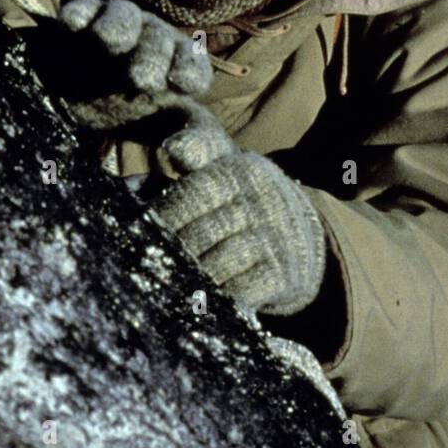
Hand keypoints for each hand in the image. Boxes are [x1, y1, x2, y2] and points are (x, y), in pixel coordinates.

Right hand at [52, 0, 212, 129]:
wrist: (75, 91)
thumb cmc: (128, 112)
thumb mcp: (161, 130)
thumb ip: (188, 142)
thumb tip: (181, 153)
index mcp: (176, 67)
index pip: (193, 65)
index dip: (190, 70)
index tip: (181, 84)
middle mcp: (150, 40)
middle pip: (159, 39)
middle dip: (154, 56)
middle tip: (142, 79)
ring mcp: (116, 25)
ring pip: (126, 16)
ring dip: (121, 27)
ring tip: (110, 41)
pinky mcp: (82, 18)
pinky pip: (85, 9)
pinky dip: (80, 13)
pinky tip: (72, 24)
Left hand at [151, 107, 327, 316]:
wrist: (306, 238)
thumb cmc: (247, 202)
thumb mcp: (227, 165)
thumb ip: (197, 149)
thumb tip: (170, 147)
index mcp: (240, 171)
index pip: (190, 195)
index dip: (162, 218)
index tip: (141, 235)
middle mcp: (261, 200)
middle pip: (198, 235)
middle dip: (170, 254)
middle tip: (148, 268)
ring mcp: (274, 238)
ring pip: (215, 265)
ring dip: (189, 280)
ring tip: (168, 288)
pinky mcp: (283, 274)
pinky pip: (239, 292)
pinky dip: (217, 299)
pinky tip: (203, 300)